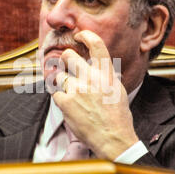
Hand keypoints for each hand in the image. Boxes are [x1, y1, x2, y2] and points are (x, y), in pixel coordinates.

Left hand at [52, 30, 138, 160]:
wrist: (113, 138)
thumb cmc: (118, 116)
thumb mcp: (118, 89)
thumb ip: (105, 75)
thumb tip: (96, 65)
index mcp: (107, 74)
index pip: (96, 44)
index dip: (85, 35)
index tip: (79, 36)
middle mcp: (91, 77)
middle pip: (68, 56)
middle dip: (65, 60)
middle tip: (67, 66)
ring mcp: (77, 89)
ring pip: (59, 76)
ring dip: (63, 83)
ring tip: (73, 96)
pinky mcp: (65, 102)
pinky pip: (56, 94)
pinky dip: (61, 99)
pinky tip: (71, 107)